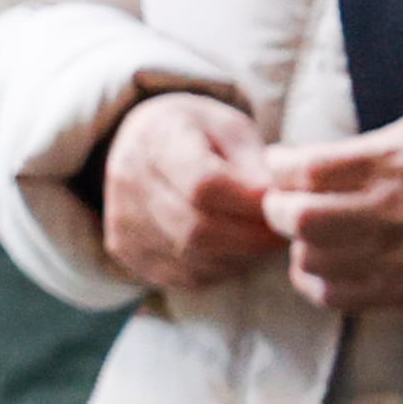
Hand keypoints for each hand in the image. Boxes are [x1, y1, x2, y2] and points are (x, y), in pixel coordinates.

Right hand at [99, 91, 277, 291]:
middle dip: (249, 237)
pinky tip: (232, 251)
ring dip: (236, 257)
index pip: (204, 185)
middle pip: (198, 228)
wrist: (143, 143)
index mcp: (157, 137)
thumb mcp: (232, 129)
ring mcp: (122, 219)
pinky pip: (180, 274)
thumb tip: (274, 205)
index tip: (280, 206)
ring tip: (259, 242)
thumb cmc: (198, 134)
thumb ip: (253, 163)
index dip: (248, 203)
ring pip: (191, 257)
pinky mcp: (125, 249)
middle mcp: (128, 179)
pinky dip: (216, 269)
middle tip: (279, 234)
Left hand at [266, 111, 402, 313]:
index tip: (280, 164)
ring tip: (309, 232)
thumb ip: (358, 147)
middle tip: (280, 202)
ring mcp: (400, 258)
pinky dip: (316, 280)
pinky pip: (335, 294)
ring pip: (312, 260)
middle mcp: (396, 213)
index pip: (310, 169)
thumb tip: (295, 162)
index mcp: (398, 163)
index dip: (281, 166)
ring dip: (299, 245)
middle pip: (301, 219)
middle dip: (278, 209)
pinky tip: (322, 263)